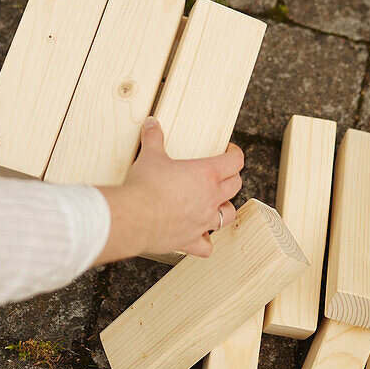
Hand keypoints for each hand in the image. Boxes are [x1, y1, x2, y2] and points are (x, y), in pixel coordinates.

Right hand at [95, 117, 242, 263]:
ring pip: (228, 215)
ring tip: (216, 204)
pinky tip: (200, 237)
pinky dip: (206, 241)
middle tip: (222, 173)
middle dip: (231, 177)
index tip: (229, 150)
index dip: (235, 153)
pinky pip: (206, 245)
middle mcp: (211, 198)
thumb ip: (154, 138)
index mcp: (206, 174)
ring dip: (225, 208)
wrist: (134, 216)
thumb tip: (152, 123)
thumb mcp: (150, 156)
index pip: (235, 161)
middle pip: (235, 186)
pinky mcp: (191, 240)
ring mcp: (203, 221)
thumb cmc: (145, 185)